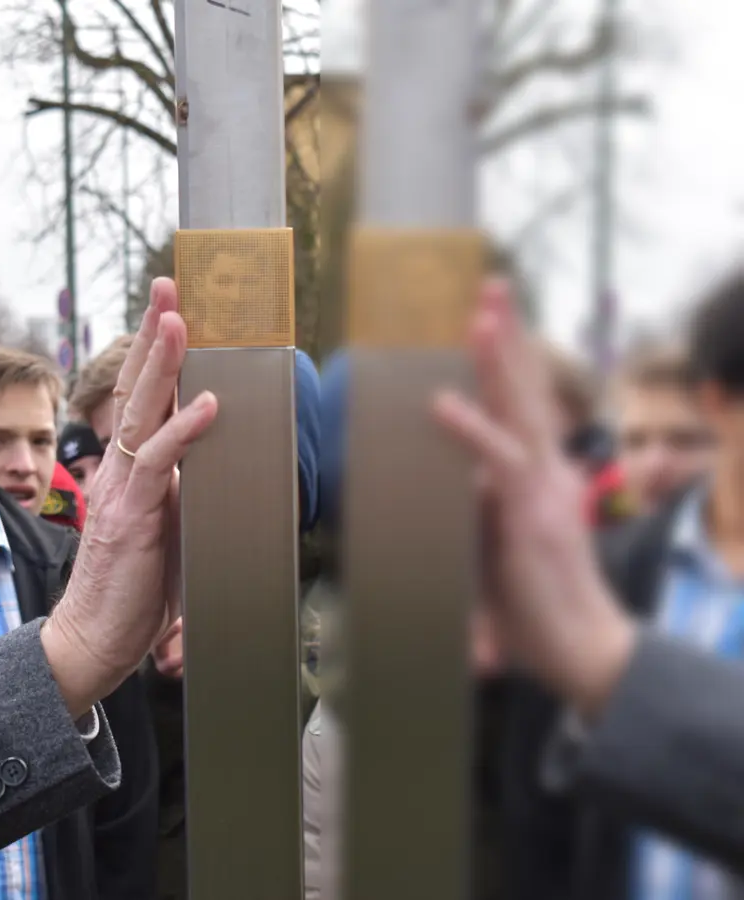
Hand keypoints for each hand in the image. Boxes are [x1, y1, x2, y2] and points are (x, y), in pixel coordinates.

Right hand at [43, 278, 217, 716]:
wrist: (93, 640)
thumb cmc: (132, 593)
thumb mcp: (166, 531)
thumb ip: (182, 495)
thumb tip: (215, 467)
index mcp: (127, 472)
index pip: (142, 399)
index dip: (156, 353)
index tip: (172, 310)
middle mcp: (119, 471)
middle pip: (136, 388)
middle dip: (154, 334)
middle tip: (169, 286)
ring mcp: (122, 490)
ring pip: (141, 412)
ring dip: (162, 363)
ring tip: (177, 319)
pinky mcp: (132, 516)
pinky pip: (158, 463)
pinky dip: (183, 430)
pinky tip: (206, 404)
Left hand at [433, 278, 636, 719]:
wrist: (583, 652)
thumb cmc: (536, 615)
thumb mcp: (489, 560)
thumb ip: (464, 536)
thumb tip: (427, 517)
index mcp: (539, 480)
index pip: (517, 410)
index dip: (502, 367)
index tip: (484, 324)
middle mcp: (546, 474)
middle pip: (525, 392)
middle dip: (508, 338)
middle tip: (491, 287)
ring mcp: (542, 489)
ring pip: (519, 408)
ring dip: (501, 357)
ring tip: (484, 311)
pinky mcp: (531, 513)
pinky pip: (500, 461)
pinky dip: (470, 430)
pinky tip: (442, 403)